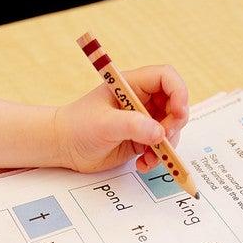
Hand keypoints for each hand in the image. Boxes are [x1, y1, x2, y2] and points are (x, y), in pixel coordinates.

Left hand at [55, 65, 188, 172]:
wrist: (64, 147)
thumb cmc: (78, 126)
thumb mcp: (104, 124)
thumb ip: (133, 126)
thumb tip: (160, 133)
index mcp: (132, 85)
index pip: (166, 78)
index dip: (178, 92)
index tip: (178, 113)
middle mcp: (141, 100)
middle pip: (174, 105)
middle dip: (175, 123)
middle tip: (164, 138)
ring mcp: (142, 121)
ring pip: (170, 129)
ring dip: (167, 145)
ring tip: (149, 157)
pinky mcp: (140, 140)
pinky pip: (160, 147)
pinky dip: (158, 157)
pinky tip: (142, 164)